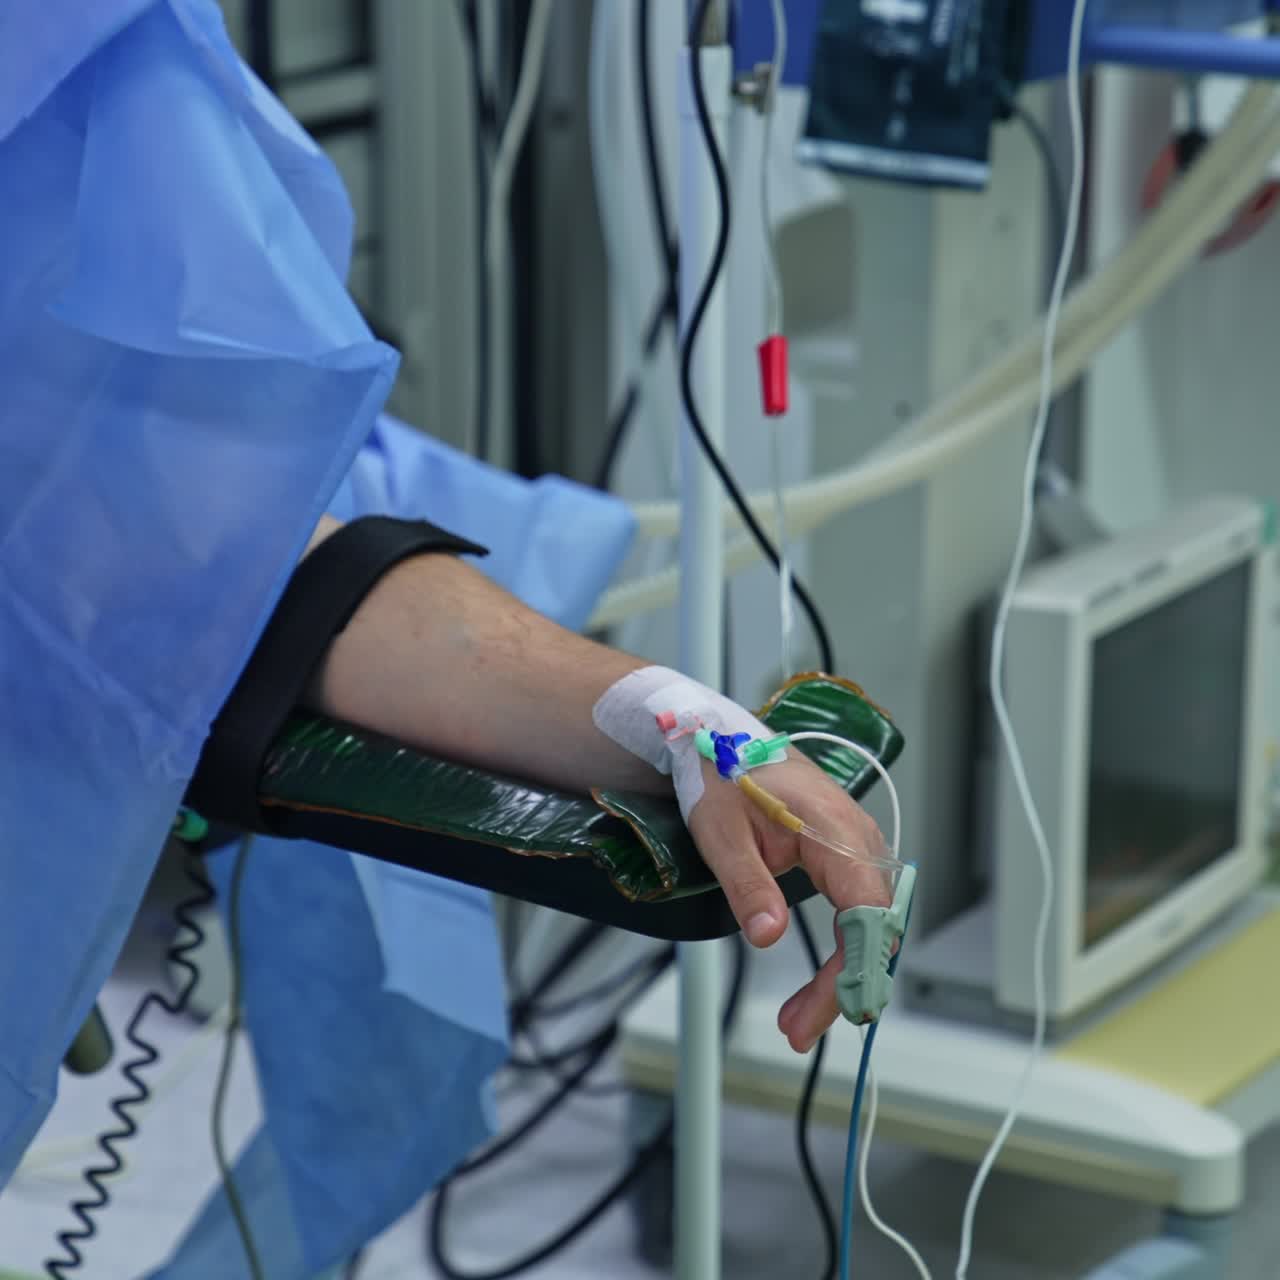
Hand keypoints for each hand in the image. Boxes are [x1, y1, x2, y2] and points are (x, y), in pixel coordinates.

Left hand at [685, 751, 892, 1053]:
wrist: (725, 741)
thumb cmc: (725, 777)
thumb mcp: (722, 834)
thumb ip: (748, 885)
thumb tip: (769, 937)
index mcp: (833, 828)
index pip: (865, 908)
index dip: (857, 963)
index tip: (837, 1006)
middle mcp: (858, 839)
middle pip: (873, 927)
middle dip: (844, 985)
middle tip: (797, 1030)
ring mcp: (857, 848)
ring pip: (869, 926)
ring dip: (844, 976)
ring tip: (800, 1021)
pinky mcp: (846, 857)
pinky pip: (859, 913)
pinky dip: (844, 954)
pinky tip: (822, 987)